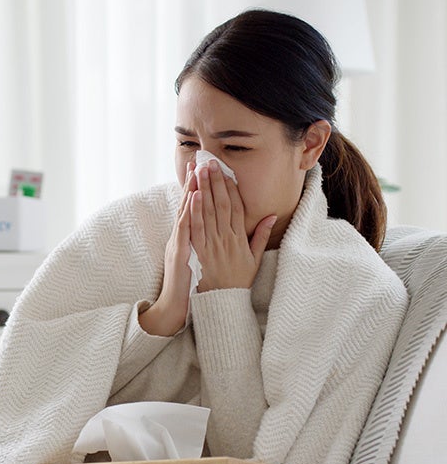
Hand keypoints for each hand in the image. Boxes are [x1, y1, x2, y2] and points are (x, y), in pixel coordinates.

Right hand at [139, 162, 196, 335]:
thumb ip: (209, 245)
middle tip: (200, 158)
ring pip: (187, 210)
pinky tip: (193, 195)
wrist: (177, 307)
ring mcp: (181, 242)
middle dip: (196, 181)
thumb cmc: (192, 287)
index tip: (206, 169)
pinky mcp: (180, 250)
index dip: (201, 188)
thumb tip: (221, 232)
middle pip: (191, 204)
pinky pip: (186, 227)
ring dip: (191, 188)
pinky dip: (189, 210)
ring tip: (197, 168)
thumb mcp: (201, 261)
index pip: (197, 208)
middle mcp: (184, 236)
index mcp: (191, 237)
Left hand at [190, 160, 275, 292]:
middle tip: (210, 161)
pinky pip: (196, 228)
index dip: (231, 187)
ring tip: (200, 170)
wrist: (222, 302)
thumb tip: (270, 215)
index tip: (226, 171)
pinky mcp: (199, 251)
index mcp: (240, 238)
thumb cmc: (237, 281)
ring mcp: (212, 244)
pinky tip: (193, 195)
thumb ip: (261, 236)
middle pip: (221, 204)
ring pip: (209, 211)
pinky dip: (195, 210)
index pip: (236, 207)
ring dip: (204, 189)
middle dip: (216, 181)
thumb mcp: (254, 260)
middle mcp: (227, 238)